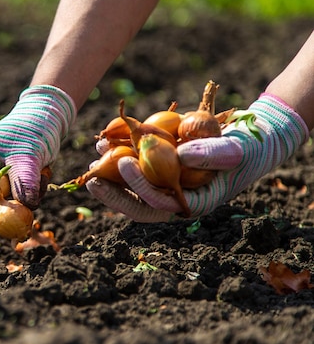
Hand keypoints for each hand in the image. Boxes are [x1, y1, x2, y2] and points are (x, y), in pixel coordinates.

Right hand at [0, 85, 75, 239]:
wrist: (46, 115)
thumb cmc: (33, 127)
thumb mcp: (29, 152)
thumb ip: (25, 179)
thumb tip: (25, 206)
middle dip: (1, 219)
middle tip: (21, 231)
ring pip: (2, 207)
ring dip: (25, 202)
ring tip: (43, 176)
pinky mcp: (8, 184)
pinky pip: (17, 201)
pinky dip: (32, 195)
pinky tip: (43, 175)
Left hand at [86, 93, 309, 221]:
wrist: (251, 140)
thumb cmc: (248, 149)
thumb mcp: (235, 151)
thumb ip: (212, 155)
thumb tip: (182, 155)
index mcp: (191, 203)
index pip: (158, 204)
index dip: (138, 188)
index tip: (123, 163)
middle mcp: (175, 199)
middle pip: (137, 203)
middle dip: (113, 192)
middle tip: (92, 178)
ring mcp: (167, 185)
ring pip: (132, 188)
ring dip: (111, 176)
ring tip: (93, 160)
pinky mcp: (162, 171)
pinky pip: (137, 169)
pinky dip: (121, 160)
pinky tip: (105, 147)